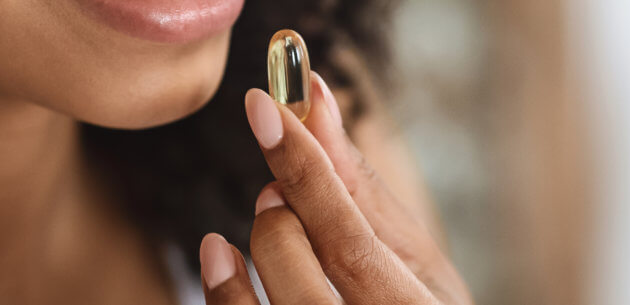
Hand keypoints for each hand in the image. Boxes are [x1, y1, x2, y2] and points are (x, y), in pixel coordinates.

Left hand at [198, 72, 471, 304]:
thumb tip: (314, 97)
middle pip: (304, 283)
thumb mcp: (410, 254)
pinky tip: (219, 253)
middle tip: (275, 194)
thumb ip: (358, 185)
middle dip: (281, 221)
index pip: (349, 241)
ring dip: (253, 252)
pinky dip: (224, 291)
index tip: (261, 105)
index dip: (303, 169)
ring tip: (264, 216)